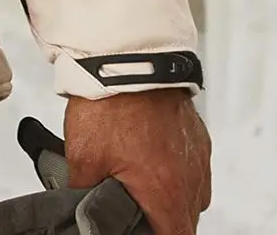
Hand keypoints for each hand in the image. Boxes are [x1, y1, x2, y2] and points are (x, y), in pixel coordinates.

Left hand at [64, 91, 210, 234]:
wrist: (126, 58)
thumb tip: (78, 204)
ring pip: (189, 193)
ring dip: (168, 193)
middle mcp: (191, 181)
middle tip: (133, 205)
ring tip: (139, 179)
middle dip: (158, 217)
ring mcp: (198, 156)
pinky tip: (148, 152)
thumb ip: (84, 192)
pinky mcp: (197, 135)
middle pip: (183, 220)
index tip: (140, 230)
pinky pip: (190, 164)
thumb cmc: (111, 105)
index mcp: (167, 196)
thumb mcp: (83, 158)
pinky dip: (173, 165)